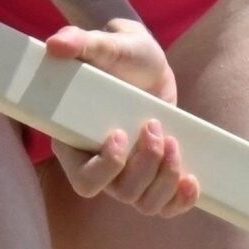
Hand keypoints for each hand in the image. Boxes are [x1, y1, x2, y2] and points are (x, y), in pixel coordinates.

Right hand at [43, 18, 200, 216]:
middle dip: (145, 166)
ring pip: (144, 203)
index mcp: (77, 141)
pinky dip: (180, 200)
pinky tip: (191, 180)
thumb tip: (56, 43)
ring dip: (165, 178)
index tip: (119, 133)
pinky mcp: (154, 172)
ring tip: (173, 141)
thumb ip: (81, 41)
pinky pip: (164, 206)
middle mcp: (100, 164)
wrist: (144, 60)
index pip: (84, 181)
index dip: (105, 168)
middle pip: (121, 192)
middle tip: (154, 126)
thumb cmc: (120, 51)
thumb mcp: (106, 43)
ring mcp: (128, 172)